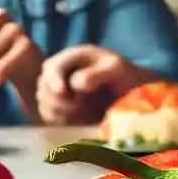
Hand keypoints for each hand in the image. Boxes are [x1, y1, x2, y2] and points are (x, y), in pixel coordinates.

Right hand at [34, 45, 154, 124]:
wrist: (134, 96)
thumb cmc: (127, 77)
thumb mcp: (117, 70)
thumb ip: (97, 73)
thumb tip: (75, 82)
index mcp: (73, 57)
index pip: (53, 67)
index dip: (54, 79)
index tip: (62, 92)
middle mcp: (61, 72)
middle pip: (43, 86)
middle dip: (58, 100)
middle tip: (79, 108)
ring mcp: (59, 90)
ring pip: (44, 103)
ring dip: (60, 112)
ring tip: (83, 113)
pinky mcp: (60, 108)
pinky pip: (49, 116)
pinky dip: (60, 121)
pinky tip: (78, 121)